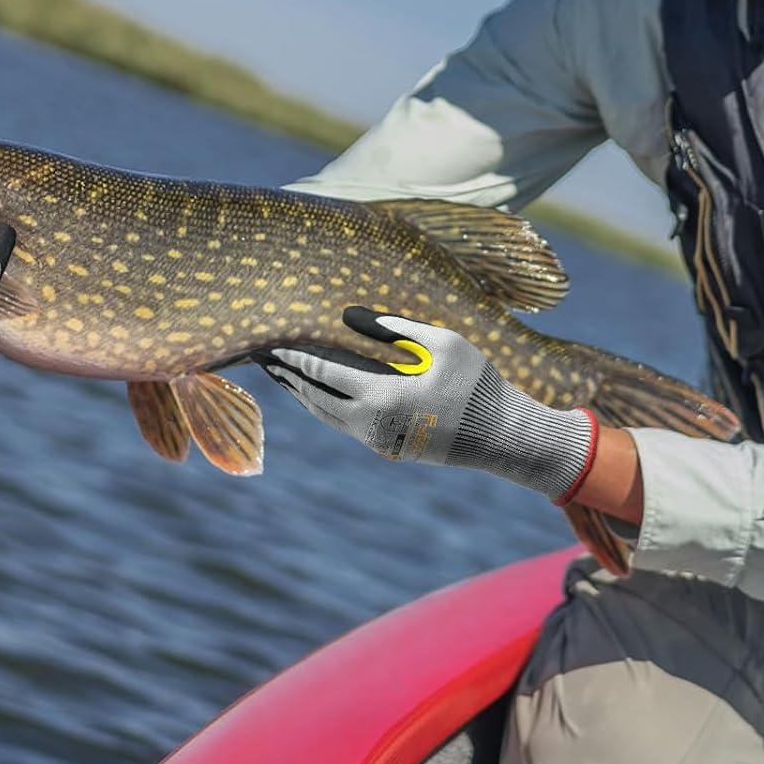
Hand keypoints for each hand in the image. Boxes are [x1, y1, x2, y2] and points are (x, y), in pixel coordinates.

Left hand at [255, 306, 598, 503]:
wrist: (502, 437)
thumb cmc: (477, 382)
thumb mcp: (442, 343)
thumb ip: (395, 328)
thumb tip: (350, 315)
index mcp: (381, 397)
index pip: (321, 372)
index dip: (293, 355)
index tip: (270, 340)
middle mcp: (370, 425)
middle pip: (313, 396)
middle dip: (286, 375)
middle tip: (260, 354)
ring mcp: (376, 441)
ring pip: (324, 415)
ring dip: (299, 393)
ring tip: (279, 372)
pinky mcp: (385, 449)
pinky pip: (342, 424)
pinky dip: (321, 406)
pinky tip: (313, 391)